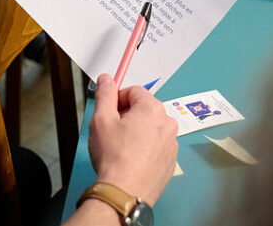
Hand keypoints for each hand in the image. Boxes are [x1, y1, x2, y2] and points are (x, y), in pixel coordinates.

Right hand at [87, 74, 177, 205]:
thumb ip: (105, 94)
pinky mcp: (170, 161)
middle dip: (127, 116)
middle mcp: (167, 124)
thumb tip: (106, 79)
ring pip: (151, 128)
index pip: (134, 91)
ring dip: (137, 132)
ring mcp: (171, 144)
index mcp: (152, 109)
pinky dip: (145, 148)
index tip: (109, 112)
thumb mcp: (101, 119)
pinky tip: (131, 159)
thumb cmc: (114, 157)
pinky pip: (156, 146)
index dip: (118, 99)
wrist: (124, 193)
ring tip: (121, 148)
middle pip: (144, 109)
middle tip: (112, 131)